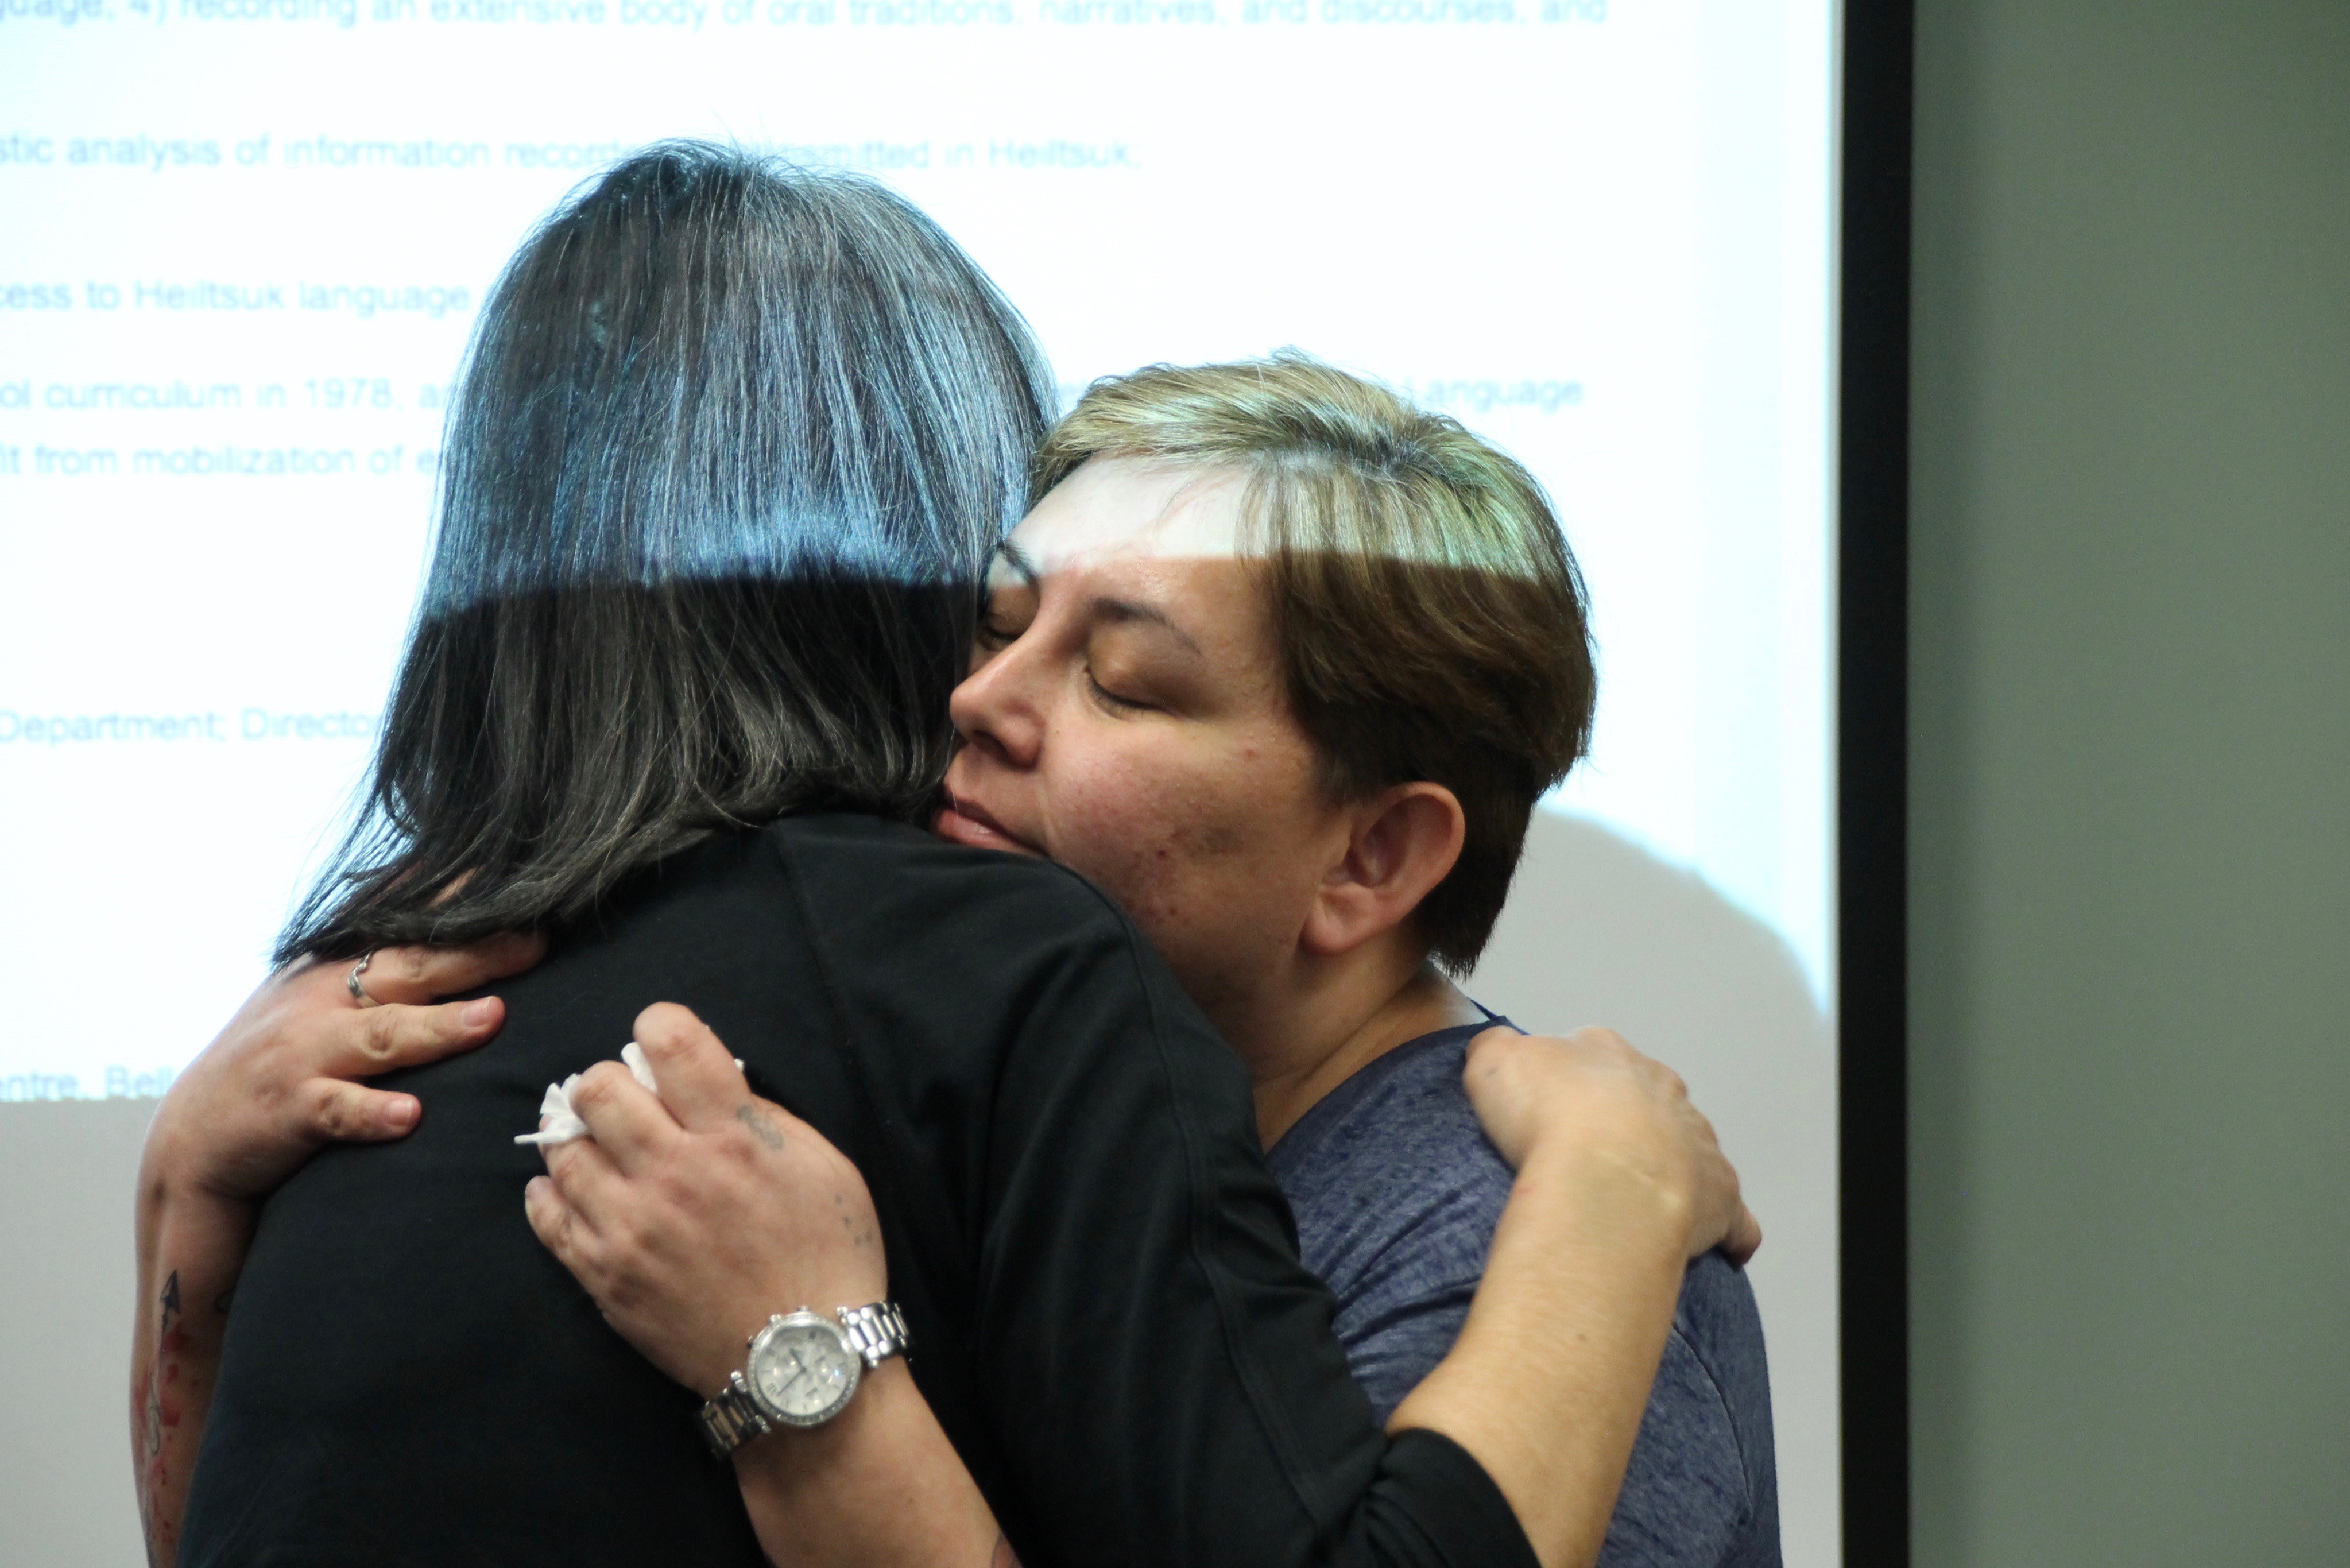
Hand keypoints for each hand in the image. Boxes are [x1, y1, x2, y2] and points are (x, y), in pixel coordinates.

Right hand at [144, 933, 546, 1203]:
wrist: (196, 1134)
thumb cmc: (282, 1055)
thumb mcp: (322, 990)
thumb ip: (382, 952)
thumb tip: (443, 893)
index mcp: (339, 965)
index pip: (407, 920)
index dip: (461, 899)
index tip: (522, 879)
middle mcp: (324, 999)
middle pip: (413, 968)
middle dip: (477, 954)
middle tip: (536, 944)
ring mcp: (305, 1051)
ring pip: (383, 1035)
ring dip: (438, 1028)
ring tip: (491, 1019)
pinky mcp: (289, 1108)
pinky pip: (336, 1109)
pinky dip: (372, 1112)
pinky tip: (410, 1116)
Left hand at [524, 1003, 886, 1397]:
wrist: (802, 1364)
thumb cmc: (827, 1259)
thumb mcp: (826, 1167)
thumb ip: (764, 1116)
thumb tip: (708, 1079)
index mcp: (735, 1137)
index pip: (670, 1041)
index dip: (659, 1027)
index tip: (662, 1046)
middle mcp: (675, 1173)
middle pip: (598, 1086)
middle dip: (612, 1083)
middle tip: (629, 1105)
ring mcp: (631, 1227)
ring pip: (563, 1148)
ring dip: (580, 1137)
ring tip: (603, 1148)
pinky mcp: (604, 1275)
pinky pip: (547, 1215)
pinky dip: (553, 1192)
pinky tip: (574, 1190)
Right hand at [1463, 1026, 1762, 1266]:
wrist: (1603, 1175)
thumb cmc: (1546, 1116)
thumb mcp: (1493, 1062)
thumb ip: (1497, 1049)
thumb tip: (1500, 1050)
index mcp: (1609, 1055)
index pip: (1593, 1058)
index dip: (1570, 1087)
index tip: (1548, 1117)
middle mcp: (1663, 1090)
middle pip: (1648, 1102)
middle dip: (1627, 1127)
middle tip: (1587, 1166)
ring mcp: (1699, 1141)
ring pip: (1691, 1151)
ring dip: (1671, 1173)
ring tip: (1635, 1211)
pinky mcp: (1723, 1197)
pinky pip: (1735, 1219)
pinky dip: (1727, 1233)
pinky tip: (1710, 1250)